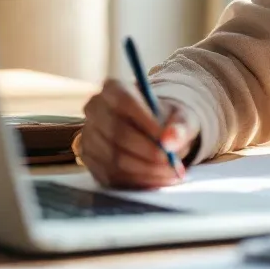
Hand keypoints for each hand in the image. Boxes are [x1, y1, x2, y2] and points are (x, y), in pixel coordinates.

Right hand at [78, 79, 199, 188]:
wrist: (153, 132)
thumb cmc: (166, 119)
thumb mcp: (180, 116)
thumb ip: (180, 126)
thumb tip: (171, 140)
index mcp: (113, 88)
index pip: (124, 101)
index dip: (146, 122)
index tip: (167, 140)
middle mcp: (95, 110)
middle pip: (118, 133)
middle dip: (148, 151)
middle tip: (171, 161)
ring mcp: (89, 136)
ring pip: (115, 158)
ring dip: (145, 169)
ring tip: (170, 172)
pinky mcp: (91, 161)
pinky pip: (112, 176)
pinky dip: (138, 180)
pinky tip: (158, 178)